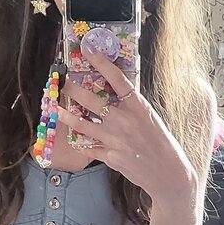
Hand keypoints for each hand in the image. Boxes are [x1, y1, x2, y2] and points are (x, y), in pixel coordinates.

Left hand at [58, 47, 196, 203]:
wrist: (168, 173)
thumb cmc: (161, 143)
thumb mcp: (151, 118)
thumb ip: (131, 107)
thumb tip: (114, 94)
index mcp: (139, 107)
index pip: (118, 79)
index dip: (102, 63)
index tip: (89, 51)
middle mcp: (125, 121)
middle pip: (92, 100)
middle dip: (73, 90)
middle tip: (63, 84)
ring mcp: (116, 140)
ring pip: (83, 124)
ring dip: (66, 115)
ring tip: (55, 109)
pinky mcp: (110, 157)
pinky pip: (89, 147)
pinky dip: (81, 143)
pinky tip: (71, 137)